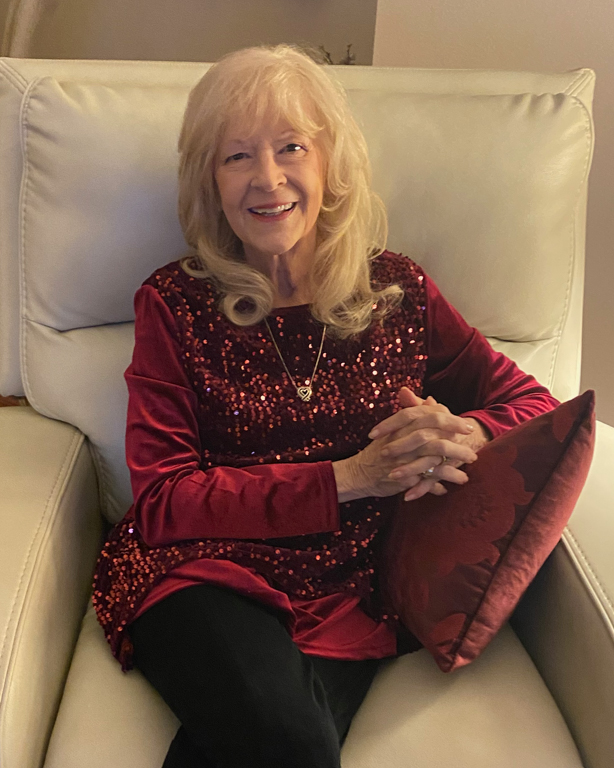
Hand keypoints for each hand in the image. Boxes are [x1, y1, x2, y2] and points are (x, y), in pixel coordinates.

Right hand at [333, 387, 478, 502]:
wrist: (358, 473)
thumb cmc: (379, 450)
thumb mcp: (394, 427)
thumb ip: (413, 413)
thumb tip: (431, 400)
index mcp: (400, 425)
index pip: (429, 416)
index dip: (450, 420)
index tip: (466, 425)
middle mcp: (402, 441)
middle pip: (435, 437)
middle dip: (457, 442)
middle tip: (472, 446)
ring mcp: (402, 460)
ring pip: (434, 459)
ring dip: (454, 464)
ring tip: (468, 467)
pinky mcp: (402, 478)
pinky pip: (427, 480)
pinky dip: (440, 483)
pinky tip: (450, 486)